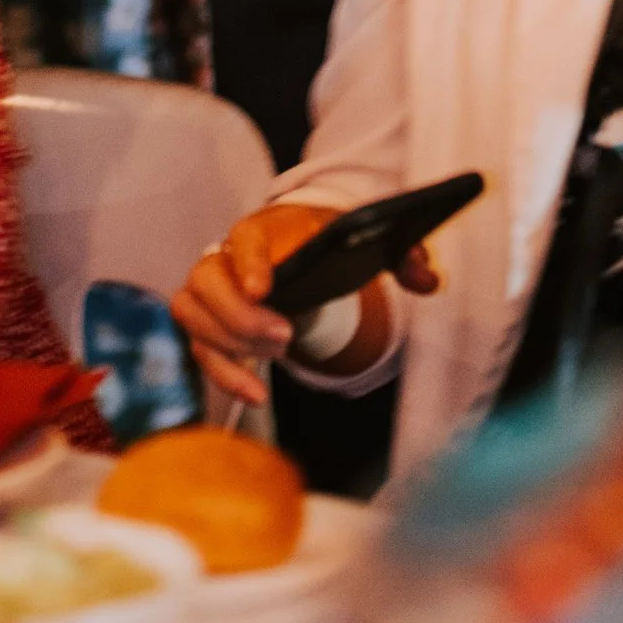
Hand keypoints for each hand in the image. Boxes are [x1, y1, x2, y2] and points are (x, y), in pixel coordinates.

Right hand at [170, 198, 435, 410]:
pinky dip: (223, 375)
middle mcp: (227, 255)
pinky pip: (199, 349)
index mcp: (265, 228)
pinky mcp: (208, 323)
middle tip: (283, 336)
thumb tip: (429, 279)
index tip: (264, 288)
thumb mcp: (365, 240)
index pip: (245, 237)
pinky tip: (256, 394)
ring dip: (228, 344)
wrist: (294, 242)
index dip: (249, 261)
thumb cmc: (326, 242)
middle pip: (206, 279)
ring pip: (192, 313)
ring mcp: (211, 291)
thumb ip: (401, 255)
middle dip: (239, 315)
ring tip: (275, 357)